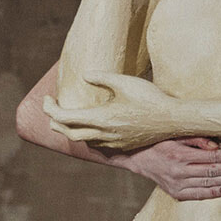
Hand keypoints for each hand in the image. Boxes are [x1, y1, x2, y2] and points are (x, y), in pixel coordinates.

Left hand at [43, 73, 180, 149]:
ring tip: (67, 118)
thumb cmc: (150, 98)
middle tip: (52, 108)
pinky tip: (90, 127)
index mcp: (101, 118)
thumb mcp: (125, 82)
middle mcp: (104, 134)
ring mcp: (113, 142)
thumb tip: (85, 75)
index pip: (65, 118)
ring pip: (83, 140)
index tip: (47, 99)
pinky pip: (97, 144)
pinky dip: (87, 135)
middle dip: (55, 121)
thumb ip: (102, 78)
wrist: (173, 119)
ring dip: (71, 130)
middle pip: (69, 133)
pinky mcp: (122, 146)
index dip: (50, 109)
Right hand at [127, 136, 220, 200]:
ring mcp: (177, 184)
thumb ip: (197, 140)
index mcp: (180, 154)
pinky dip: (213, 193)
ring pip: (208, 183)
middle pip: (213, 171)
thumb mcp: (176, 135)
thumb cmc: (160, 143)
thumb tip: (217, 148)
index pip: (212, 157)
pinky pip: (198, 195)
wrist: (138, 158)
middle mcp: (179, 171)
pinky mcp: (176, 193)